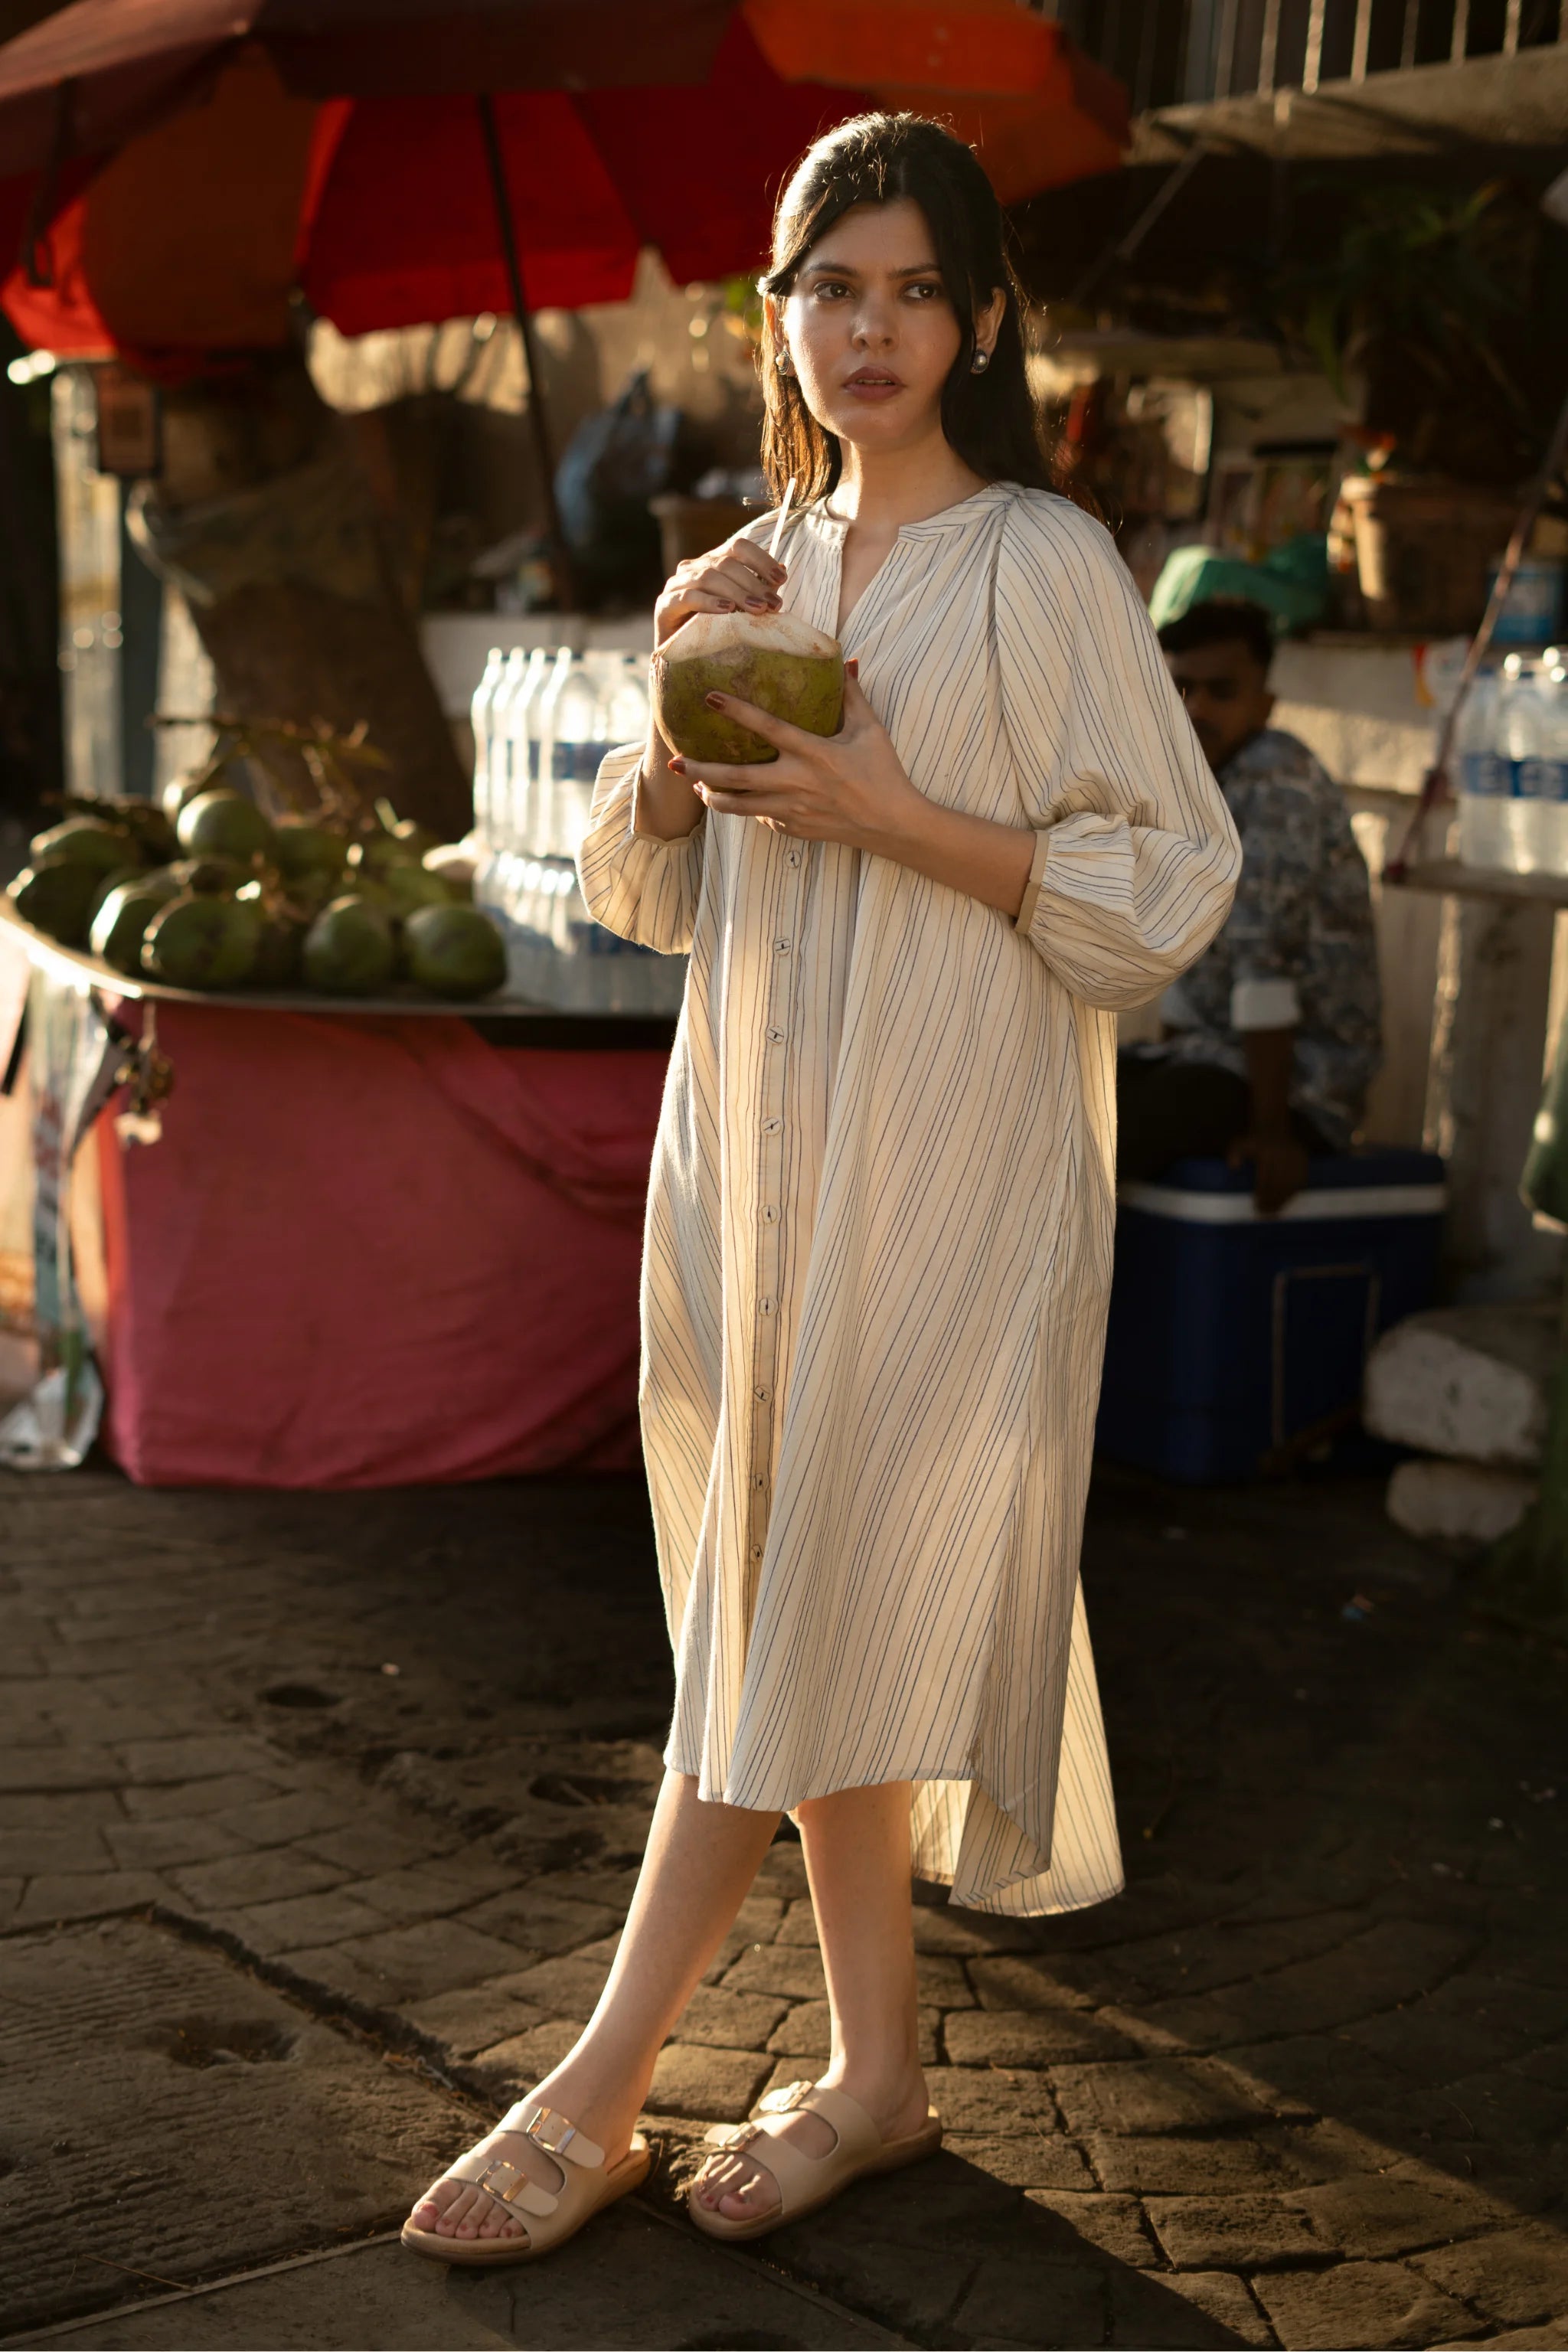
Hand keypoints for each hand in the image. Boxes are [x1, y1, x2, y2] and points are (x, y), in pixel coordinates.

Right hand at [654, 530, 786, 648]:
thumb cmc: (714, 632)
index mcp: (712, 563)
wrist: (682, 660)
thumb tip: (782, 570)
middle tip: (773, 604)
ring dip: (736, 593)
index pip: (737, 547)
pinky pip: (688, 597)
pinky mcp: (664, 605)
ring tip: (756, 609)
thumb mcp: (742, 609)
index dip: (761, 559)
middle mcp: (692, 568)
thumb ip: (758, 590)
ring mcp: (676, 585)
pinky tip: (727, 610)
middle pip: (725, 563)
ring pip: (708, 577)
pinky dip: (709, 602)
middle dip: (753, 583)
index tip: (781, 578)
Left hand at [668, 664, 923, 851]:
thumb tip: (847, 660)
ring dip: (711, 796)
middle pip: (734, 778)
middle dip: (700, 769)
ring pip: (738, 807)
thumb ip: (853, 695)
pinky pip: (760, 817)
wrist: (893, 825)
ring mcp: (791, 809)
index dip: (737, 712)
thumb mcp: (870, 730)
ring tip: (695, 785)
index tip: (709, 697)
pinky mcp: (792, 828)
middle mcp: (795, 782)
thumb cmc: (883, 773)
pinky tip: (737, 798)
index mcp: (813, 753)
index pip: (767, 728)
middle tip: (674, 762)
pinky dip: (745, 807)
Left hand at [1228, 1128, 1309, 1215]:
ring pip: (1291, 1185)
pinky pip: (1300, 1182)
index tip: (1256, 1205)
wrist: (1274, 1130)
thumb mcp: (1239, 1144)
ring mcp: (1297, 1158)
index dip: (1262, 1193)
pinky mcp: (1304, 1162)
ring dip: (1283, 1201)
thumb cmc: (1254, 1143)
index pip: (1266, 1176)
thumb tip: (1233, 1167)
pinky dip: (1292, 1195)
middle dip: (1272, 1201)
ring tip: (1273, 1213)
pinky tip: (1284, 1204)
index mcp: (1269, 1150)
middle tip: (1264, 1214)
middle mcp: (1285, 1154)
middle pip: (1280, 1183)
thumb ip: (1233, 1154)